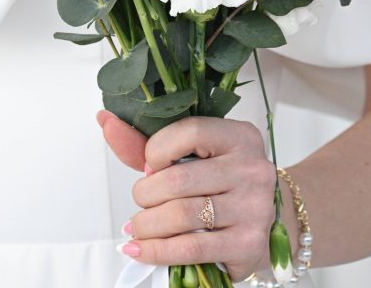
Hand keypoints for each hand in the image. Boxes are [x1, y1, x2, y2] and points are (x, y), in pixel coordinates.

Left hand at [98, 111, 277, 280]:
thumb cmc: (219, 184)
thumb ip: (147, 143)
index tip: (151, 165)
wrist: (265, 222)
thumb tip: (105, 120)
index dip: (157, 149)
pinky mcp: (248, 244)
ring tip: (139, 227)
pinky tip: (140, 249)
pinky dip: (156, 251)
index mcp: (240, 137)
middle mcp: (253, 169)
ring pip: (180, 215)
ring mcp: (254, 208)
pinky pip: (190, 248)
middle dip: (145, 194)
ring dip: (146, 225)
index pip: (189, 131)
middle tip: (143, 202)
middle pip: (177, 180)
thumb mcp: (191, 157)